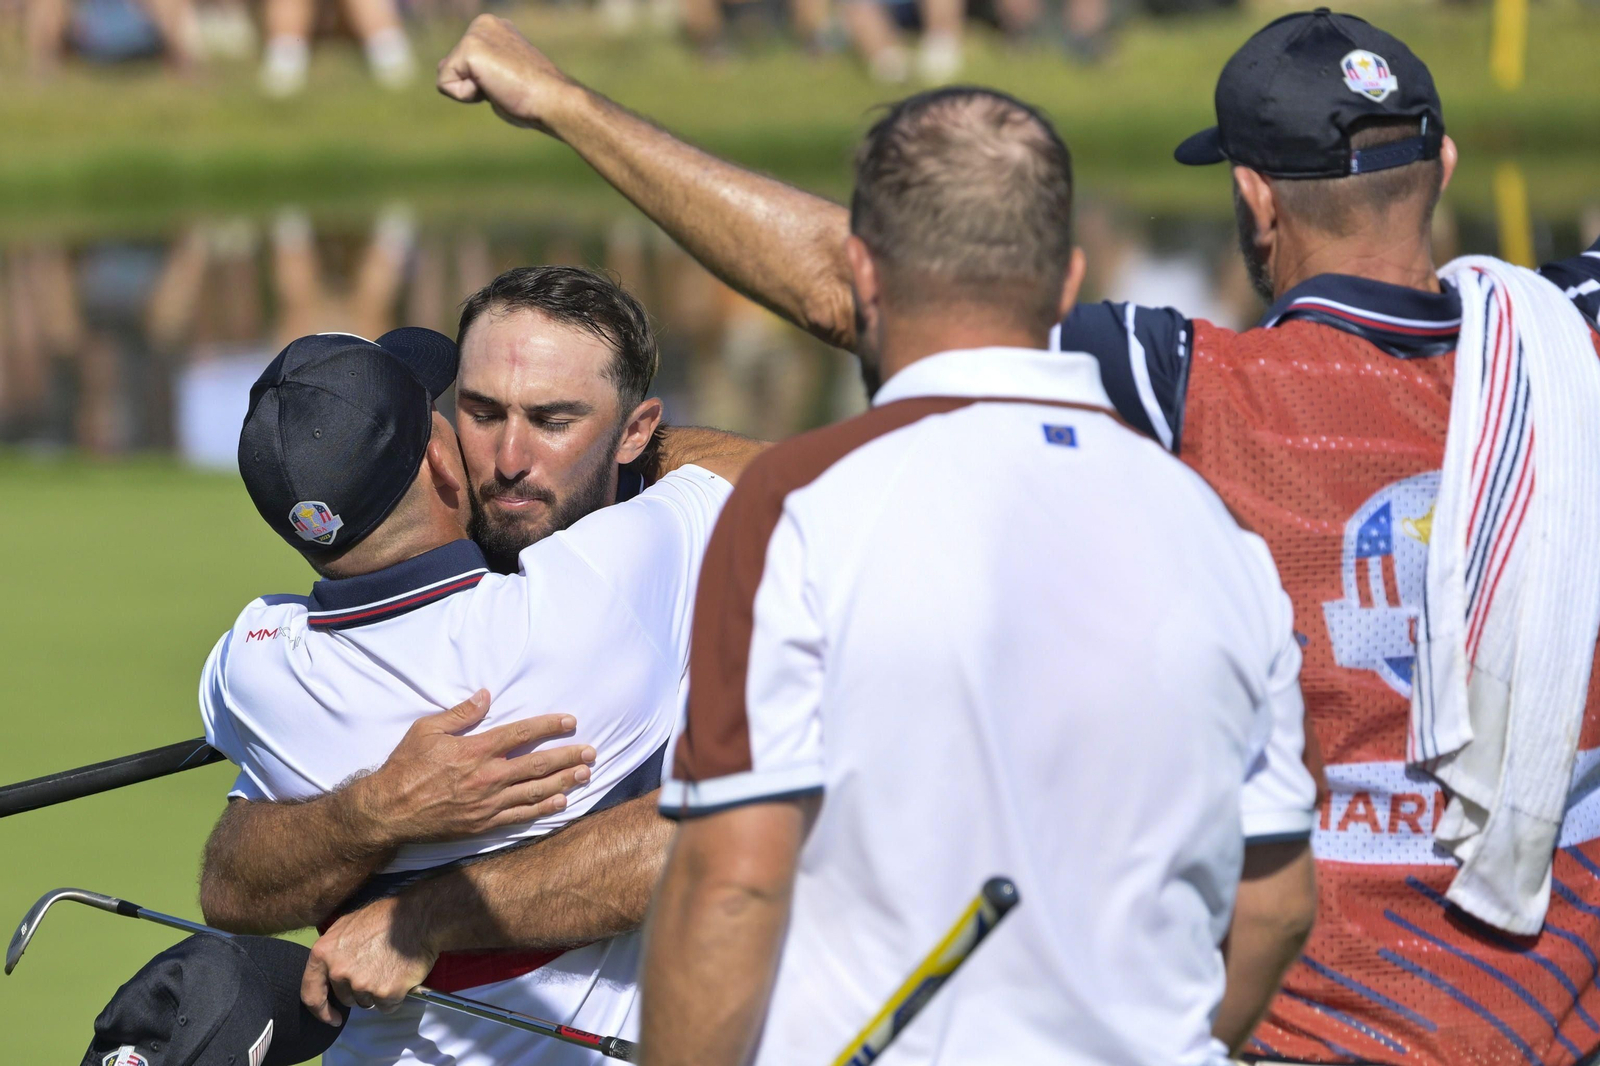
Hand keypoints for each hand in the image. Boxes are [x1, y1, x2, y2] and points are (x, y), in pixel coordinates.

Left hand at [302, 897, 433, 1024]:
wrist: (418, 918)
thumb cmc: (385, 917)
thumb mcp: (347, 924)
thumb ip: (332, 949)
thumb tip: (329, 968)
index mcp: (324, 953)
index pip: (311, 993)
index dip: (320, 1009)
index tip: (331, 1017)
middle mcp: (338, 971)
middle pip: (345, 998)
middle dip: (359, 991)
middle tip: (376, 970)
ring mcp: (362, 984)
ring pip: (367, 1002)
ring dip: (377, 993)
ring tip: (390, 969)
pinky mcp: (385, 993)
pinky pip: (387, 1006)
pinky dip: (395, 996)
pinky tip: (401, 977)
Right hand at [353, 690, 595, 844]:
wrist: (389, 811)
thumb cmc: (406, 766)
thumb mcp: (427, 730)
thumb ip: (461, 714)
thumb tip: (486, 695)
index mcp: (476, 750)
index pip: (522, 733)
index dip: (549, 726)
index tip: (570, 722)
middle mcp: (488, 776)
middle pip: (538, 763)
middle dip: (568, 756)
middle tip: (592, 751)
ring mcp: (488, 803)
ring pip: (536, 790)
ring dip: (564, 781)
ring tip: (586, 773)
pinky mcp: (484, 823)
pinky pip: (521, 815)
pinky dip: (544, 808)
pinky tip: (561, 802)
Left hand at [436, 15, 578, 133]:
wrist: (553, 100)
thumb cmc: (533, 97)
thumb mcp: (499, 77)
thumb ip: (473, 70)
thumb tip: (443, 68)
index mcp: (493, 28)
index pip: (461, 63)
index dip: (481, 84)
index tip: (509, 82)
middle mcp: (483, 23)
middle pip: (450, 66)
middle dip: (472, 86)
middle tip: (506, 86)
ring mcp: (476, 33)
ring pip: (447, 75)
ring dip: (471, 92)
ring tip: (502, 87)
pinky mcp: (470, 48)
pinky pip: (445, 85)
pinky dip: (467, 96)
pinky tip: (494, 88)